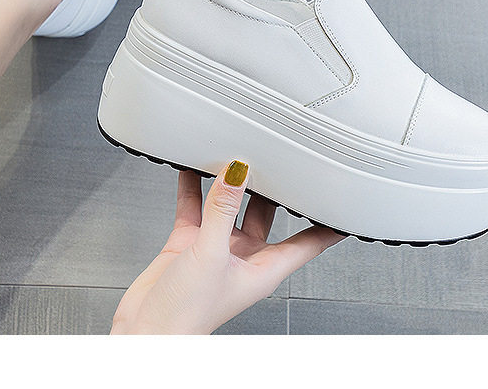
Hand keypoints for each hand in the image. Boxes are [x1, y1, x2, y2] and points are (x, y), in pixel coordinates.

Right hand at [110, 160, 344, 333]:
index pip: (308, 242)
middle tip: (277, 156)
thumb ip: (222, 209)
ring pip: (229, 206)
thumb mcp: (210, 254)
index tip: (341, 203)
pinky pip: (196, 207)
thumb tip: (236, 172)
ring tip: (232, 154)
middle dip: (272, 188)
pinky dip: (194, 187)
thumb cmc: (187, 315)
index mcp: (264, 268)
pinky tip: (192, 168)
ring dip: (229, 184)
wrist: (146, 332)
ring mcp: (216, 249)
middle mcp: (244, 257)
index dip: (326, 224)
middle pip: (267, 214)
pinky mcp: (190, 243)